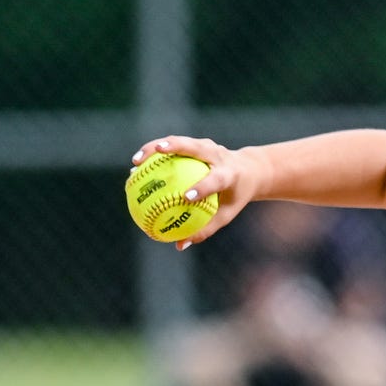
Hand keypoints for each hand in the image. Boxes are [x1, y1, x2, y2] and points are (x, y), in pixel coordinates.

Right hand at [129, 135, 267, 249]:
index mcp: (229, 173)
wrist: (249, 170)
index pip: (216, 179)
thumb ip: (205, 228)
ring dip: (156, 146)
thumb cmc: (234, 196)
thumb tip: (180, 245)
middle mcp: (218, 155)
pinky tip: (137, 164)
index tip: (186, 197)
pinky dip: (155, 152)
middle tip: (155, 154)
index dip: (202, 186)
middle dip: (175, 147)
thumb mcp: (226, 214)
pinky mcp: (198, 143)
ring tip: (136, 161)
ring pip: (181, 141)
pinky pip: (174, 145)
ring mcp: (208, 146)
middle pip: (195, 146)